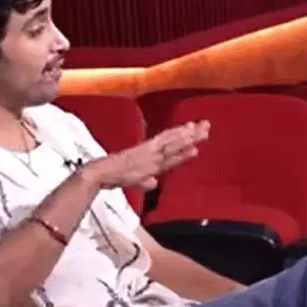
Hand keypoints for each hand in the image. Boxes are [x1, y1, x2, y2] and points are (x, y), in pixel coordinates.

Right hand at [82, 121, 209, 189]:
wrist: (100, 174)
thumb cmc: (112, 176)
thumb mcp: (132, 179)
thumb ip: (144, 181)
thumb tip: (152, 182)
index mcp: (148, 153)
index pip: (169, 143)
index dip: (182, 137)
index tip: (195, 129)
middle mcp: (151, 152)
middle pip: (175, 139)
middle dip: (191, 132)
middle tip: (207, 124)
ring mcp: (151, 154)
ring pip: (174, 143)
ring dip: (190, 137)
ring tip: (204, 130)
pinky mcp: (149, 159)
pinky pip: (168, 154)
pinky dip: (182, 151)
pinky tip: (194, 148)